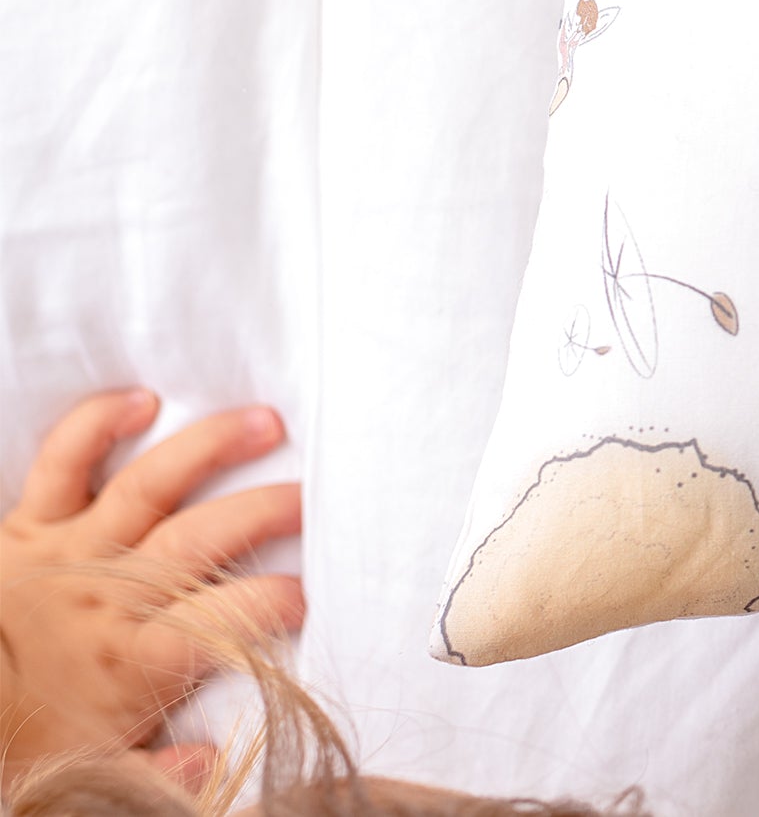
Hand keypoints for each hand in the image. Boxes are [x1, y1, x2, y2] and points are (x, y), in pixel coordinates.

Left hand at [0, 390, 301, 784]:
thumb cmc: (26, 743)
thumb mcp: (100, 776)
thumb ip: (162, 774)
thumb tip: (214, 761)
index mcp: (134, 661)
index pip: (228, 621)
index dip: (280, 603)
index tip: (312, 595)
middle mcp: (111, 594)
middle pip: (203, 538)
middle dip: (266, 511)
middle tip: (312, 497)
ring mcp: (72, 549)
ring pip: (153, 483)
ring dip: (212, 446)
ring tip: (266, 422)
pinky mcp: (29, 524)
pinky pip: (64, 460)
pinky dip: (99, 424)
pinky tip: (143, 400)